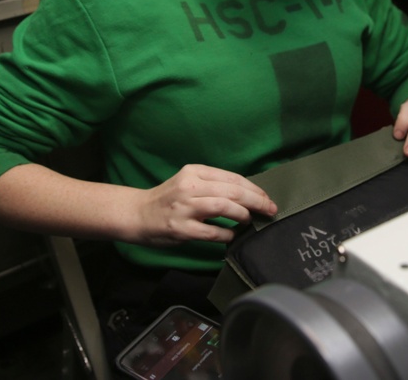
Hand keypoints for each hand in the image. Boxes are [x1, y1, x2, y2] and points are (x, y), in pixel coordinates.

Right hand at [134, 164, 276, 245]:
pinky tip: (233, 235)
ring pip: (225, 207)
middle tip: (270, 209)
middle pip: (233, 191)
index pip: (233, 178)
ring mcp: (184, 207)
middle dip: (257, 201)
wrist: (137, 214)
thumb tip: (249, 195)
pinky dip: (227, 234)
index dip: (254, 188)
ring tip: (250, 220)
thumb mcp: (189, 182)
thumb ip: (214, 185)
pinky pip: (212, 232)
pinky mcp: (181, 228)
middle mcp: (190, 186)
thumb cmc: (168, 199)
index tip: (267, 197)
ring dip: (243, 214)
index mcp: (195, 172)